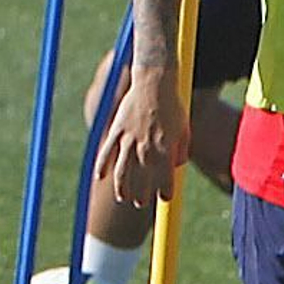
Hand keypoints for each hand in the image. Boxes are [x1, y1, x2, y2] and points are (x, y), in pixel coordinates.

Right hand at [95, 68, 191, 206]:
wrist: (154, 81)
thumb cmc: (172, 105)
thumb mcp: (183, 128)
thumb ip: (180, 149)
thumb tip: (176, 165)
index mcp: (166, 147)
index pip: (165, 178)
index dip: (165, 191)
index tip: (164, 198)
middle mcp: (147, 146)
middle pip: (141, 179)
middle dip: (141, 195)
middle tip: (141, 203)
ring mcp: (129, 139)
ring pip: (122, 171)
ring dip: (122, 187)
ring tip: (123, 197)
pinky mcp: (117, 130)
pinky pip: (106, 152)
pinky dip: (102, 165)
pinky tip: (100, 177)